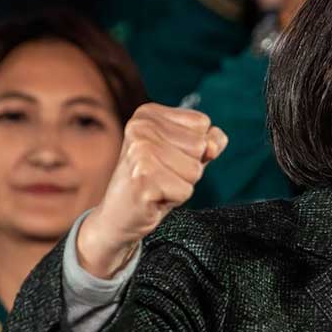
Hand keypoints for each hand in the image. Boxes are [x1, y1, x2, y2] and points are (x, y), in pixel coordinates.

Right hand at [76, 105, 227, 278]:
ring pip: (195, 169)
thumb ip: (207, 142)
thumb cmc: (154, 182)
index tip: (167, 159)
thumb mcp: (183, 155)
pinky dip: (175, 199)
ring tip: (159, 186)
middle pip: (201, 146)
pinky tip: (154, 198)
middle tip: (162, 176)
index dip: (193, 149)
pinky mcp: (142, 178)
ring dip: (182, 184)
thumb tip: (215, 144)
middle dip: (189, 168)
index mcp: (148, 114)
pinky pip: (186, 190)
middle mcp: (140, 127)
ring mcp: (139, 151)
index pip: (202, 124)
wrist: (117, 217)